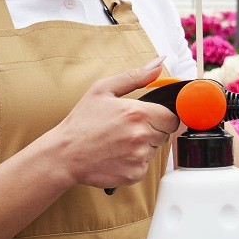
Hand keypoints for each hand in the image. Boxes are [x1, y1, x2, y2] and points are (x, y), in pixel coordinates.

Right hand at [50, 58, 180, 188]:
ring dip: (144, 146)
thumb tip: (158, 65)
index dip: (162, 116)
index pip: (172, 117)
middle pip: (165, 134)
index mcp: (138, 113)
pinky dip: (135, 162)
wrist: (65, 154)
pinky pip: (145, 166)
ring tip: (120, 142)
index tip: (150, 117)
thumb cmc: (82, 122)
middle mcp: (142, 136)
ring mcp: (139, 157)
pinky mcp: (135, 174)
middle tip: (128, 128)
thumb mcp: (103, 90)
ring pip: (155, 150)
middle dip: (153, 130)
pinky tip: (118, 155)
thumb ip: (134, 77)